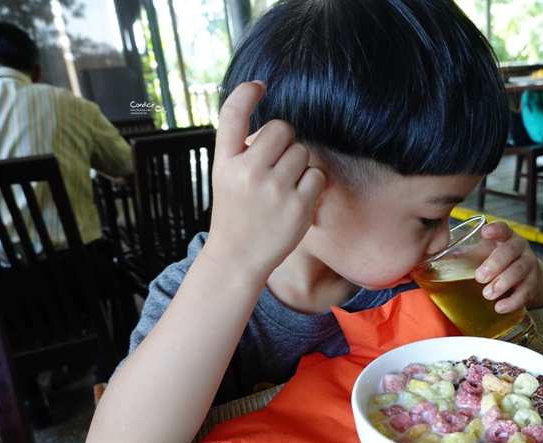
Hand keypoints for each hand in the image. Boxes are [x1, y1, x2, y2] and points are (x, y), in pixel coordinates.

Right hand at [205, 81, 324, 273]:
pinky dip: (311, 184)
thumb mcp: (226, 177)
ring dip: (298, 164)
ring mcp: (273, 189)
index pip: (232, 116)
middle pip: (282, 129)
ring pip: (302, 152)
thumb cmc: (236, 212)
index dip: (246, 94)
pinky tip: (296, 198)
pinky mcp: (297, 206)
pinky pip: (316, 175)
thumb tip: (272, 121)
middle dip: (285, 140)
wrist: (238, 256)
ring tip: (283, 186)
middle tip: (277, 162)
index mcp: (225, 162)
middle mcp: (247, 172)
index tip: (259, 86)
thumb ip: (242, 149)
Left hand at [473, 221, 542, 312]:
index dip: (495, 229)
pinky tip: (500, 307)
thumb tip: (441, 259)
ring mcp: (529, 264)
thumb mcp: (485, 252)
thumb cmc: (500, 259)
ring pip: (518, 271)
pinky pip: (525, 292)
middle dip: (494, 264)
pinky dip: (512, 301)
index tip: (485, 232)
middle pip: (510, 252)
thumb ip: (466, 255)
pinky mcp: (533, 283)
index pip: (502, 229)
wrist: (527, 273)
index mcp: (506, 237)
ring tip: (488, 294)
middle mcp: (520, 248)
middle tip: (479, 277)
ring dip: (502, 283)